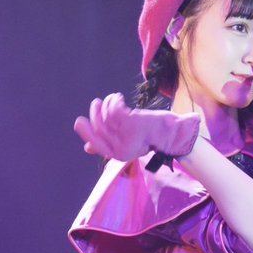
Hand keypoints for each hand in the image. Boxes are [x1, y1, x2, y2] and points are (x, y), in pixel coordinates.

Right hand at [73, 93, 199, 161]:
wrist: (173, 133)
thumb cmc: (151, 136)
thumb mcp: (128, 143)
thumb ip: (108, 146)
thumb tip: (87, 149)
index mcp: (118, 155)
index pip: (96, 145)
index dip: (86, 133)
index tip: (79, 121)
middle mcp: (121, 149)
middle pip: (99, 129)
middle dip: (94, 114)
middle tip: (96, 103)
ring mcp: (127, 137)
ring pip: (106, 117)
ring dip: (106, 104)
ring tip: (112, 98)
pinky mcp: (132, 124)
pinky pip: (114, 110)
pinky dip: (113, 101)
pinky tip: (118, 97)